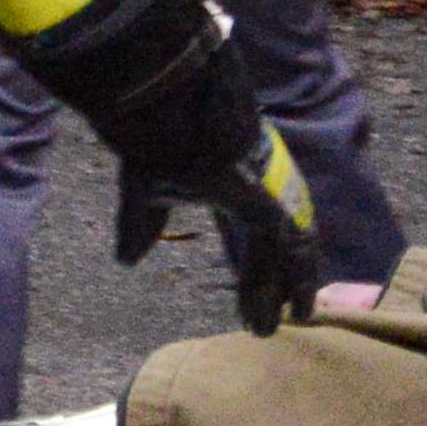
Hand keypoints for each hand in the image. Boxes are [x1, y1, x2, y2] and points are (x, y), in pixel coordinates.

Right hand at [17, 0, 341, 329]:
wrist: (163, 103)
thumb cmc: (152, 132)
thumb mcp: (145, 190)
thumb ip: (141, 224)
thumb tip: (128, 259)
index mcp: (233, 177)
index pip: (254, 230)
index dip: (255, 268)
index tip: (255, 304)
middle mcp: (258, 182)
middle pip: (274, 242)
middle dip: (273, 282)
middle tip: (274, 321)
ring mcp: (270, 188)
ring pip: (289, 247)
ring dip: (286, 287)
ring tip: (285, 322)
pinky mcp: (272, 195)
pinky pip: (294, 245)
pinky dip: (298, 277)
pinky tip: (298, 305)